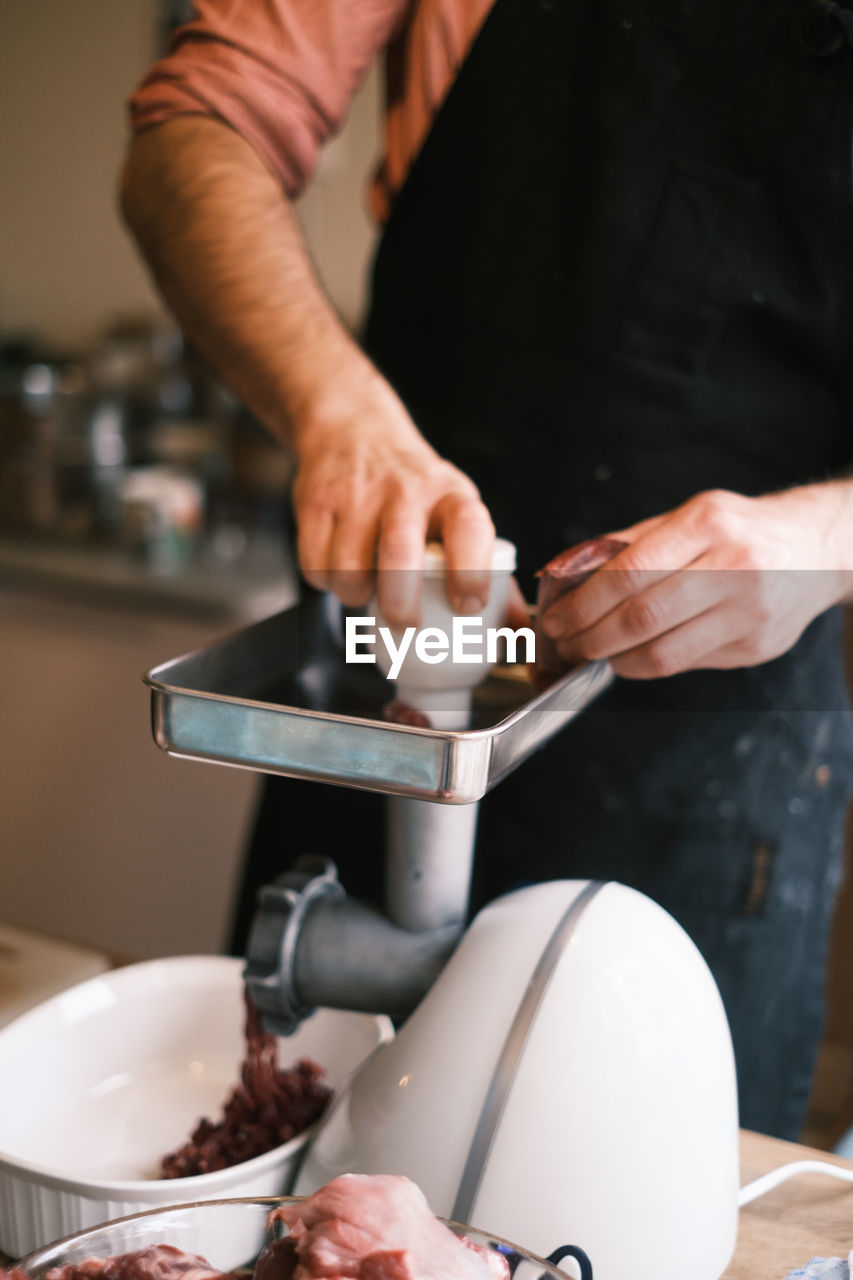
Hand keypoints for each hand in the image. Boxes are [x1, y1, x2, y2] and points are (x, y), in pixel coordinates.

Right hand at [291, 365, 494, 625]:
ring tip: (367, 588)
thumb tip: (519, 632)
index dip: (470, 572)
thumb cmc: (417, 490)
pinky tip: (339, 569)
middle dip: (400, 601)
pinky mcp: (316, 502)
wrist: (355, 431)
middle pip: (400, 553)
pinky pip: (315, 563)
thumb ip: (491, 573)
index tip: (467, 605)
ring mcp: (357, 495)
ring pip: (349, 567)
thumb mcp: (459, 513)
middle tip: (407, 624)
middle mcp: (405, 491)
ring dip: (356, 594)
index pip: (469, 528)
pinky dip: (325, 581)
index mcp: (451, 496)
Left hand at [540, 485, 852, 678]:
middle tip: (567, 643)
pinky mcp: (758, 646)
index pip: (628, 573)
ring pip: (663, 653)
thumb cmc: (739, 530)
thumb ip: (627, 544)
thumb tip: (563, 573)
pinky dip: (651, 664)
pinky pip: (688, 664)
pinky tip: (635, 655)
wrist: (816, 548)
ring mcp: (749, 611)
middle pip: (642, 618)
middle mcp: (733, 565)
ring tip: (595, 653)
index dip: (582, 604)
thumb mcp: (687, 517)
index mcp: (706, 523)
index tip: (556, 619)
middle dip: (590, 638)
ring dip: (615, 660)